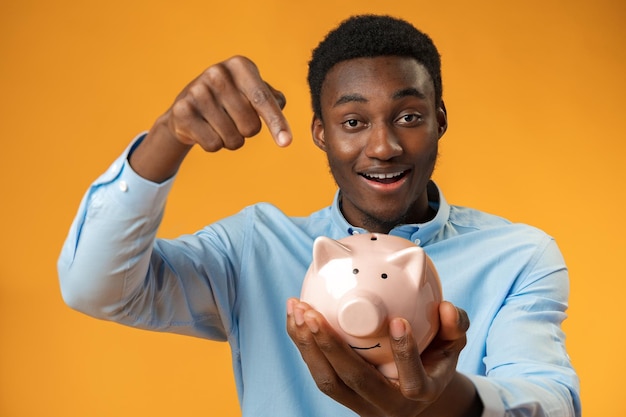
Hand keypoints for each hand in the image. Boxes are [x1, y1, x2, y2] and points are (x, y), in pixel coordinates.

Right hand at [130, 55, 291, 181]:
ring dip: (232, 140)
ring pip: (233, 139)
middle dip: (248, 132)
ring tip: (220, 124)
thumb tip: (279, 104)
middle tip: (235, 120)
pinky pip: (213, 145)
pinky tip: (205, 129)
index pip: (263, 100)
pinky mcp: (182, 111)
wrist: (188, 108)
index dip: (276, 123)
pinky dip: (214, 145)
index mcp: (240, 66)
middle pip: (250, 126)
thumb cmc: (231, 100)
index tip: (286, 143)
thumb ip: (273, 99)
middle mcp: (217, 73)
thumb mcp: (254, 93)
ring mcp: (197, 91)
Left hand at [286, 299, 480, 416]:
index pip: (413, 380)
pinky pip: (318, 372)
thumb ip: (454, 327)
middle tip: (312, 312)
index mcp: (420, 393)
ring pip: (328, 380)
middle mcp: (387, 405)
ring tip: (297, 309)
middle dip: (331, 346)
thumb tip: (448, 307)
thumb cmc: (432, 362)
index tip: (398, 321)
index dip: (405, 353)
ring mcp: (360, 404)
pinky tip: (295, 317)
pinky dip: (303, 344)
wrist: (411, 396)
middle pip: (355, 380)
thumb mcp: (451, 347)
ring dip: (308, 344)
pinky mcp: (341, 396)